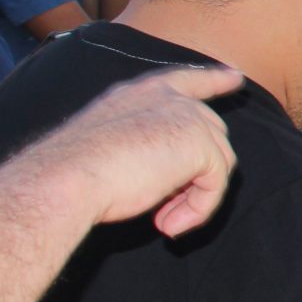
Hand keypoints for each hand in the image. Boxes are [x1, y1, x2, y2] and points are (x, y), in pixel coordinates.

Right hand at [34, 65, 242, 236]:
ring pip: (217, 162)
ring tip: (163, 220)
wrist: (66, 177)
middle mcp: (168, 97)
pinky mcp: (201, 145)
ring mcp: (188, 117)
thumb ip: (148, 143)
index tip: (235, 76)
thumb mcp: (112, 144)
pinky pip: (215, 183)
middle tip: (165, 211)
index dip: (215, 79)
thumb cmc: (76, 170)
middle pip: (211, 132)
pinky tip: (168, 225)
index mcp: (141, 93)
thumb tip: (176, 169)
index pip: (187, 79)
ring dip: (194, 198)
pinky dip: (198, 209)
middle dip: (197, 174)